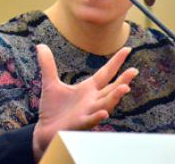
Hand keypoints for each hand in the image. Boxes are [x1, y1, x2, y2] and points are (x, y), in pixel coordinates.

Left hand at [31, 44, 137, 160]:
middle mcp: (92, 101)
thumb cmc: (53, 109)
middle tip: (134, 70)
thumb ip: (48, 64)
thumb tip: (40, 45)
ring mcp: (87, 112)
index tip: (127, 49)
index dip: (116, 62)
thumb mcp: (49, 83)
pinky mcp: (78, 124)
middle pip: (111, 89)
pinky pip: (90, 121)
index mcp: (88, 89)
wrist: (45, 130)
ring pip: (105, 105)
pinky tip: (104, 113)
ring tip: (124, 88)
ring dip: (115, 97)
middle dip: (123, 81)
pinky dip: (97, 117)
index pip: (105, 73)